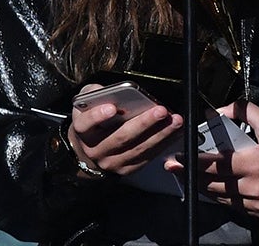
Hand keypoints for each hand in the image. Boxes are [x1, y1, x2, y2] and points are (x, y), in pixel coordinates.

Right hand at [69, 83, 183, 177]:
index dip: (97, 116)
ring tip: (175, 120)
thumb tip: (108, 90)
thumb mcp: (86, 105)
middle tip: (161, 110)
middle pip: (120, 137)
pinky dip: (163, 143)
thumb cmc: (93, 122)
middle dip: (144, 123)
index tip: (112, 108)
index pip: (86, 124)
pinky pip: (147, 156)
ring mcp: (112, 162)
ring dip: (160, 134)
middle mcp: (96, 149)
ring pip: (138, 148)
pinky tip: (175, 131)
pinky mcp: (127, 168)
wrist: (88, 151)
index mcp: (83, 131)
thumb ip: (93, 94)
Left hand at [166, 101, 258, 217]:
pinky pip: (236, 207)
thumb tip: (218, 110)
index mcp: (256, 162)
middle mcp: (256, 187)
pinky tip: (215, 187)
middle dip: (191, 176)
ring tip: (190, 177)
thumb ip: (244, 111)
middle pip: (213, 184)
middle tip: (175, 168)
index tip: (177, 158)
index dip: (193, 162)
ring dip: (205, 188)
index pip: (215, 164)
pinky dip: (224, 197)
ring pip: (223, 198)